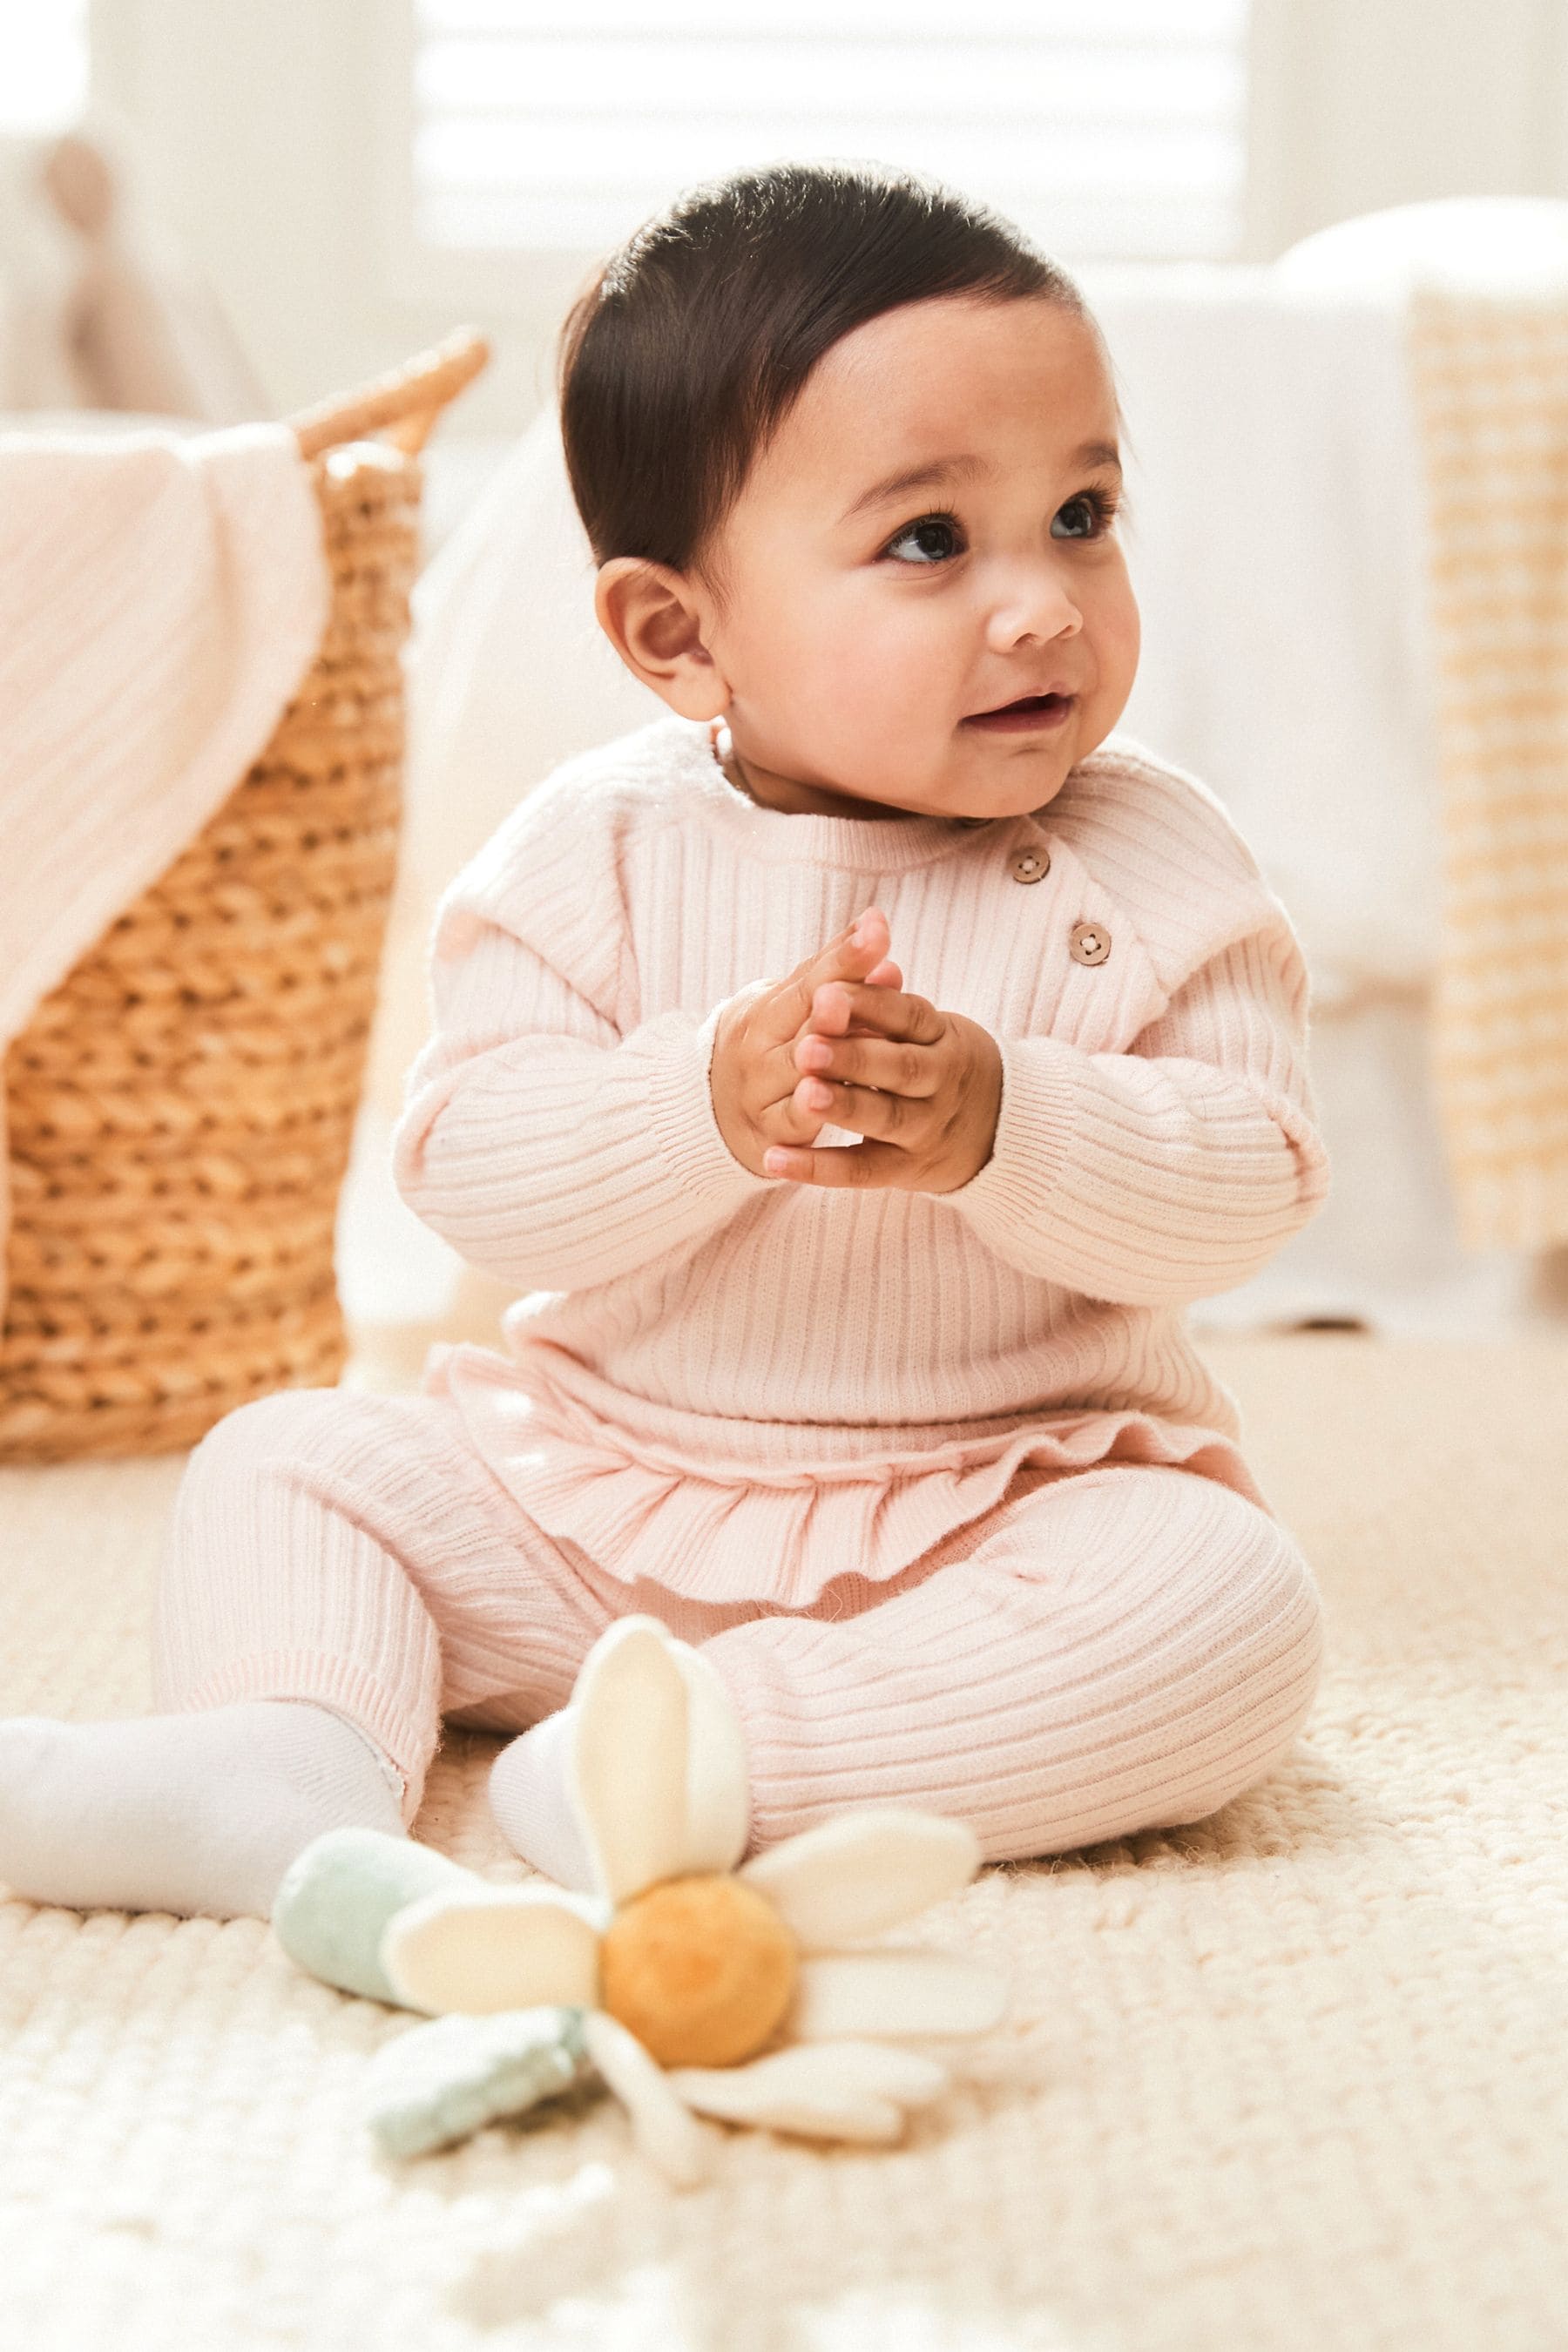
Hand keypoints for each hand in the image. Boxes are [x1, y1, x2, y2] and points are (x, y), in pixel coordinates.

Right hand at [710, 908, 905, 1179]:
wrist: (714, 1109)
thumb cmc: (772, 1044)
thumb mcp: (792, 1004)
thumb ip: (837, 971)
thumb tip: (878, 925)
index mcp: (767, 1013)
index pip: (810, 982)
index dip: (845, 960)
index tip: (877, 933)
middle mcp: (759, 1053)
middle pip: (804, 1030)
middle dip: (830, 1015)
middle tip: (850, 996)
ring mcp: (762, 1097)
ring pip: (802, 1077)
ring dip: (826, 1065)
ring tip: (849, 1050)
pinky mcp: (770, 1138)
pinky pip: (795, 1125)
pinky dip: (809, 1115)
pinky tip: (826, 1105)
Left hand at [767, 955, 1002, 1195]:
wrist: (1000, 1130)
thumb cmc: (941, 1063)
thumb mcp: (929, 1027)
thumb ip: (886, 996)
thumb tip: (867, 925)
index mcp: (942, 1038)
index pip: (907, 1015)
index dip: (868, 1003)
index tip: (826, 991)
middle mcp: (940, 1083)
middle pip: (898, 1067)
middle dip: (853, 1055)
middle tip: (809, 1046)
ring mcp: (924, 1130)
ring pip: (883, 1117)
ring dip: (843, 1106)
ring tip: (804, 1095)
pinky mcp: (905, 1170)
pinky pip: (860, 1171)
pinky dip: (818, 1167)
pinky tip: (775, 1159)